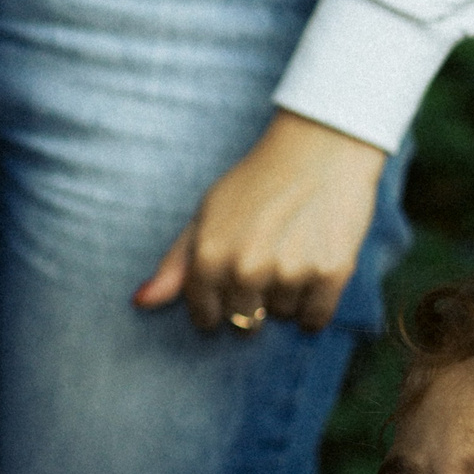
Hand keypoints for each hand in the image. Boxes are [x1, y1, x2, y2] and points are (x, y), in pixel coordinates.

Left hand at [135, 111, 387, 331]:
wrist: (319, 151)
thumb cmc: (255, 184)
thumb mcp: (205, 215)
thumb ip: (175, 264)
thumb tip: (141, 302)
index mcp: (209, 257)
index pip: (206, 317)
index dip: (217, 308)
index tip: (228, 290)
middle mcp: (246, 269)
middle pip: (245, 323)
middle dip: (252, 303)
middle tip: (265, 263)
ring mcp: (290, 272)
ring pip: (282, 316)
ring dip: (286, 297)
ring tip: (292, 253)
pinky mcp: (331, 273)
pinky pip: (315, 319)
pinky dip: (314, 307)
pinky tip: (312, 272)